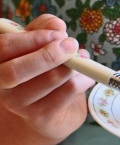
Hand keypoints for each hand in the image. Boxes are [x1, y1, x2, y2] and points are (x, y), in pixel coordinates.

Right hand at [0, 14, 94, 142]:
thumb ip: (45, 27)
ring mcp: (18, 105)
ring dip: (72, 66)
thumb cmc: (41, 65)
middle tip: (72, 45)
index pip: (4, 48)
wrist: (49, 108)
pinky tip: (86, 76)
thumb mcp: (40, 40)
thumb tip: (57, 26)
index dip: (33, 38)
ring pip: (48, 80)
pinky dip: (83, 80)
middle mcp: (2, 86)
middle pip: (15, 71)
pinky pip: (67, 92)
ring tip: (82, 59)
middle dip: (48, 55)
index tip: (58, 33)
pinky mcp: (40, 117)